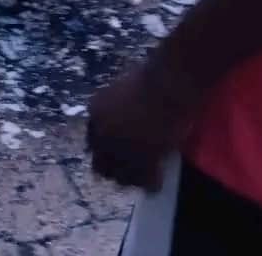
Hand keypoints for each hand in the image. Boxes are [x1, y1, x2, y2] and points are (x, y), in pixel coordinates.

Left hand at [86, 66, 190, 191]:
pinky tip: (158, 182)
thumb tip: (127, 121)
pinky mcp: (142, 161)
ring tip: (143, 179)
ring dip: (131, 178)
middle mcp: (102, 133)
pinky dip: (150, 183)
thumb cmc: (152, 78)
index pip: (93, 140)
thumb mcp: (124, 89)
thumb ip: (118, 107)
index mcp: (95, 111)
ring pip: (120, 177)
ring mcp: (120, 149)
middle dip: (113, 167)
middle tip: (128, 171)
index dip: (107, 148)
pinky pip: (142, 181)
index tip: (117, 153)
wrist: (168, 84)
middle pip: (100, 163)